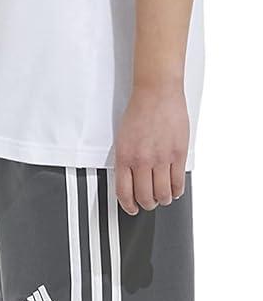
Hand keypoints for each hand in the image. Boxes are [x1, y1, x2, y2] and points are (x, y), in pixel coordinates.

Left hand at [113, 84, 189, 214]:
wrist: (157, 92)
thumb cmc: (140, 110)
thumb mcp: (123, 137)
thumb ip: (127, 159)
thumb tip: (129, 179)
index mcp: (125, 156)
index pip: (124, 192)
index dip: (128, 206)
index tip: (132, 208)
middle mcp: (142, 160)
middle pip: (145, 197)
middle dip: (147, 204)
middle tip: (149, 202)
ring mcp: (162, 158)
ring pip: (163, 194)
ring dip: (163, 200)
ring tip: (163, 197)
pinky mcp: (178, 154)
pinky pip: (178, 182)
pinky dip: (177, 191)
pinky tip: (175, 189)